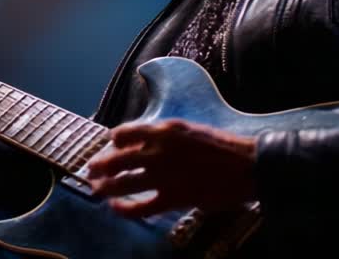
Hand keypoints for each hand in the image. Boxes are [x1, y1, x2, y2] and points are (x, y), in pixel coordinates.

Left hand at [86, 118, 257, 217]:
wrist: (246, 165)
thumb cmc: (222, 146)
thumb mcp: (189, 130)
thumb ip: (166, 137)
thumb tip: (146, 145)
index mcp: (163, 130)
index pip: (124, 133)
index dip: (114, 141)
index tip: (111, 147)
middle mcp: (158, 151)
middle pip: (117, 159)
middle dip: (100, 165)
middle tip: (91, 170)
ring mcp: (164, 175)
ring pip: (123, 183)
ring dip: (106, 187)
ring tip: (96, 190)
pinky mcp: (173, 197)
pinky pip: (141, 206)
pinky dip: (125, 209)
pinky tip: (116, 208)